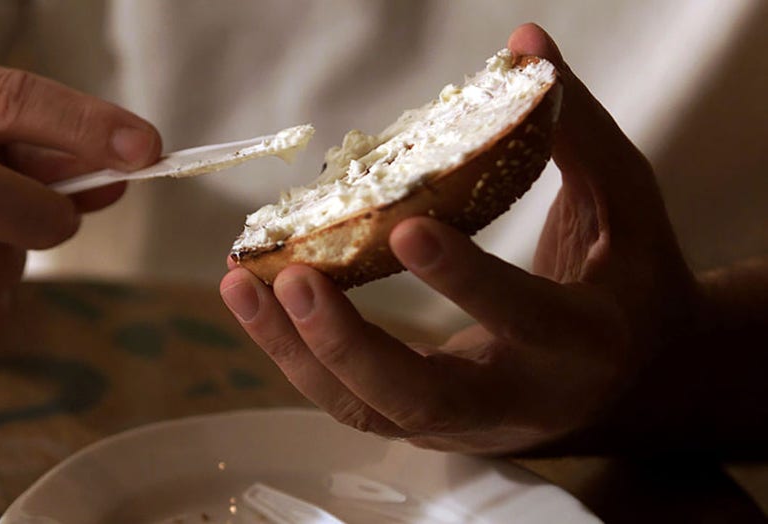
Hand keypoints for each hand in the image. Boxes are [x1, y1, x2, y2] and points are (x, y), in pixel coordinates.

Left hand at [219, 24, 698, 453]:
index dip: (465, 281)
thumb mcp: (626, 204)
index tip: (404, 226)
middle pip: (419, 397)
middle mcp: (518, 400)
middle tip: (292, 276)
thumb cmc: (631, 279)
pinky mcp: (425, 423)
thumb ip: (575, 129)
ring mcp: (463, 422)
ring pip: (369, 411)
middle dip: (348, 343)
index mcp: (585, 343)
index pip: (522, 318)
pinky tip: (261, 300)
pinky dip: (300, 356)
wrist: (634, 379)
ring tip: (242, 286)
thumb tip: (524, 43)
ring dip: (299, 353)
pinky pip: (354, 401)